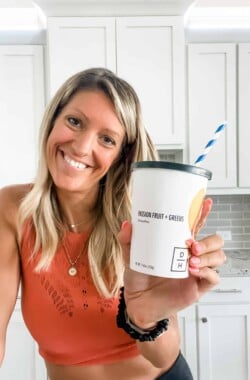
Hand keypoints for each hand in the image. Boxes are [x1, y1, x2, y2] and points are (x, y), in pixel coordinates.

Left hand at [118, 198, 225, 328]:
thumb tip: (127, 225)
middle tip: (191, 244)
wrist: (138, 303)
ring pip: (218, 257)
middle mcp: (190, 255)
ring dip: (208, 255)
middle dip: (208, 241)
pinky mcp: (198, 287)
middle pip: (214, 241)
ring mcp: (196, 271)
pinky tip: (193, 271)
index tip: (205, 203)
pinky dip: (207, 272)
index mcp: (177, 244)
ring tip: (190, 259)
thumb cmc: (139, 278)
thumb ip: (128, 241)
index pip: (196, 226)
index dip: (202, 214)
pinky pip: (213, 277)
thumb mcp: (131, 256)